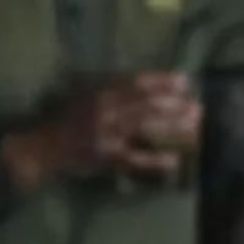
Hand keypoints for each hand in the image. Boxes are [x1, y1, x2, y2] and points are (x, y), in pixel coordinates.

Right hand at [8, 73, 194, 184]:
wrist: (44, 147)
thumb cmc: (67, 120)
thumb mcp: (87, 95)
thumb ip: (113, 90)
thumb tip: (148, 86)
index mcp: (101, 92)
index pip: (138, 83)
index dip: (164, 82)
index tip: (186, 82)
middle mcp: (106, 110)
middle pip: (148, 105)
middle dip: (176, 106)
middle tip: (199, 108)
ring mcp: (107, 134)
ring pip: (147, 128)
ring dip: (173, 128)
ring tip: (196, 128)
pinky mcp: (107, 156)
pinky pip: (136, 158)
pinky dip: (156, 160)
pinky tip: (174, 160)